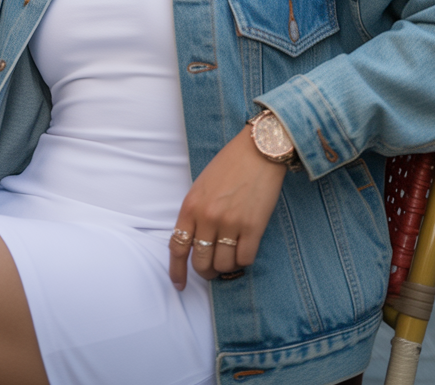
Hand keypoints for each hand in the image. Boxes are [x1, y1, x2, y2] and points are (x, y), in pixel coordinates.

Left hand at [169, 126, 286, 289]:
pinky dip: (244, 261)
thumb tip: (195, 242)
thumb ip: (195, 212)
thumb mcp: (201, 186)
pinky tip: (245, 251)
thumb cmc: (229, 165)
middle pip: (200, 262)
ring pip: (223, 265)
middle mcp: (207, 217)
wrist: (258, 150)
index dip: (177, 270)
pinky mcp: (253, 227)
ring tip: (230, 259)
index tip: (180, 284)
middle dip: (205, 272)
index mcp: (190, 206)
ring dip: (226, 268)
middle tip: (212, 271)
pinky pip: (245, 259)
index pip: (177, 247)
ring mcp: (230, 223)